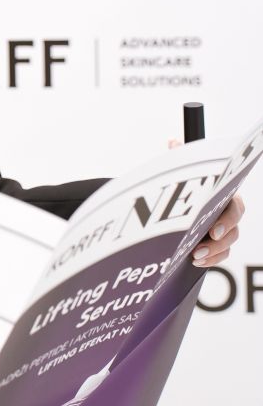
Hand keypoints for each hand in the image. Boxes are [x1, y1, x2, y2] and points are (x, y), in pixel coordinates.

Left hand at [169, 137, 245, 267]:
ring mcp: (224, 231)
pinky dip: (211, 260)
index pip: (235, 208)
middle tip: (201, 247)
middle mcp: (227, 214)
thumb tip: (173, 142)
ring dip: (213, 252)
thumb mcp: (179, 173)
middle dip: (220, 240)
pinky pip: (221, 256)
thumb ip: (180, 159)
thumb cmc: (180, 186)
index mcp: (224, 195)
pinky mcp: (216, 246)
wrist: (170, 207)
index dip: (227, 220)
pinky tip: (196, 262)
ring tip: (194, 256)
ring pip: (228, 244)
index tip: (212, 230)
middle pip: (234, 229)